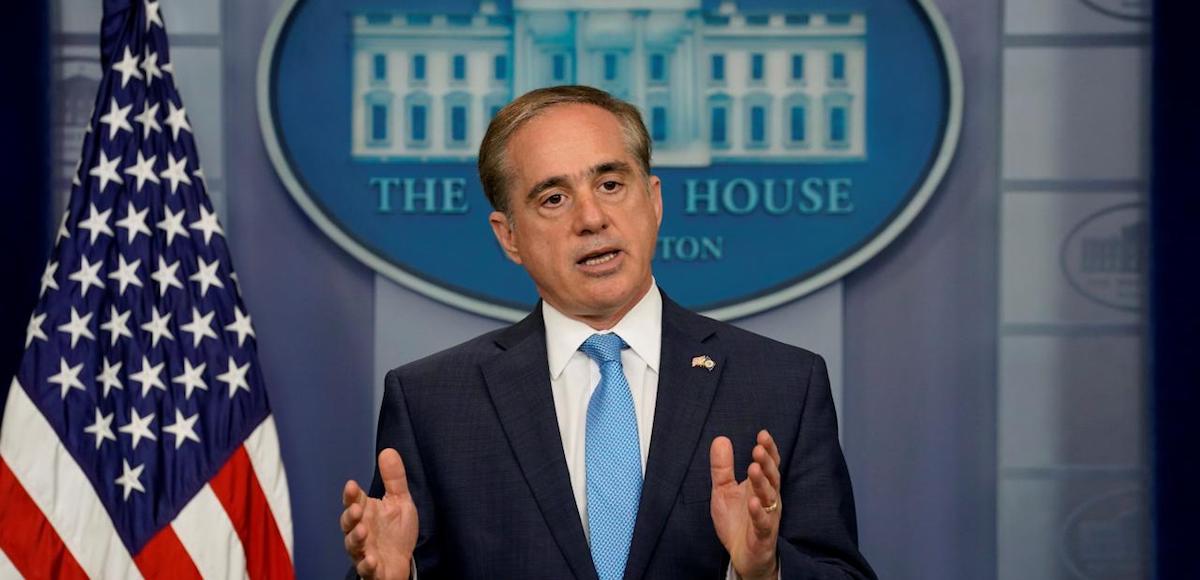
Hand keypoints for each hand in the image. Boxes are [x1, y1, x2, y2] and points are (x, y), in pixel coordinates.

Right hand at [341, 449, 418, 579]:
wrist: (402, 563)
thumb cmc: (396, 532)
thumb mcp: (400, 502)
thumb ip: (394, 479)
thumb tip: (388, 450)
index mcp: (366, 513)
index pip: (354, 501)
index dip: (351, 495)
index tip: (352, 485)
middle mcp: (360, 531)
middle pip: (348, 523)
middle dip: (350, 516)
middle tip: (356, 509)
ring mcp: (363, 551)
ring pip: (353, 546)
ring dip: (355, 538)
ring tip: (362, 531)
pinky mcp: (372, 570)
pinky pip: (365, 569)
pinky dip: (366, 565)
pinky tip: (371, 559)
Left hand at [710, 430, 781, 579]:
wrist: (742, 555)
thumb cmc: (737, 520)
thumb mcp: (724, 490)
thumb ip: (723, 467)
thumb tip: (720, 438)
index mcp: (760, 485)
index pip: (768, 464)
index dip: (768, 449)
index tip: (763, 434)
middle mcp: (768, 498)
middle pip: (772, 477)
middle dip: (766, 463)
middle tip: (758, 449)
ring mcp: (767, 516)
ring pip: (769, 497)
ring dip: (762, 483)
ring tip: (753, 468)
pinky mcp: (762, 535)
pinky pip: (762, 523)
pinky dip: (759, 513)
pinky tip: (753, 503)